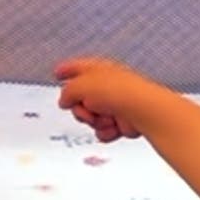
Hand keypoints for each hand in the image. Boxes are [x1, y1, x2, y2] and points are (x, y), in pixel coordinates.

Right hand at [54, 56, 172, 142]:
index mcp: (99, 70)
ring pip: (90, 118)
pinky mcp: (121, 122)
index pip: (77, 67)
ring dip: (94, 122)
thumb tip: (64, 100)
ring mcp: (114, 105)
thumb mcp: (79, 86)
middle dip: (80, 110)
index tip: (57, 73)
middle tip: (87, 111)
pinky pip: (102, 131)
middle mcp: (107, 86)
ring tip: (106, 118)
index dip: (66, 70)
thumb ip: (66, 92)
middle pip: (80, 100)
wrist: (142, 111)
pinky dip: (106, 131)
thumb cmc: (118, 92)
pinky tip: (114, 127)